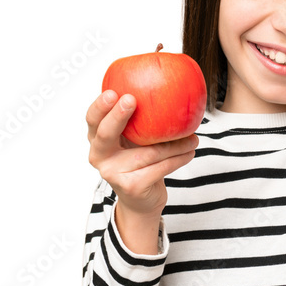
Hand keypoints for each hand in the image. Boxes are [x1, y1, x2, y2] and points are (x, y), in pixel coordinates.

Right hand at [86, 89, 198, 219]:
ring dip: (174, 144)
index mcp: (98, 139)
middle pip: (106, 134)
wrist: (142, 199)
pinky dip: (178, 158)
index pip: (93, 119)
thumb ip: (140, 120)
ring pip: (147, 152)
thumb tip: (170, 85)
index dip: (100, 106)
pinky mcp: (131, 186)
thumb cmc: (140, 161)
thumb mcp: (136, 139)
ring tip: (192, 137)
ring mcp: (113, 173)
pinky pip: (160, 167)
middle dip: (117, 116)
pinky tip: (190, 152)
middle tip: (131, 100)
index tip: (113, 92)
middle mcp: (99, 156)